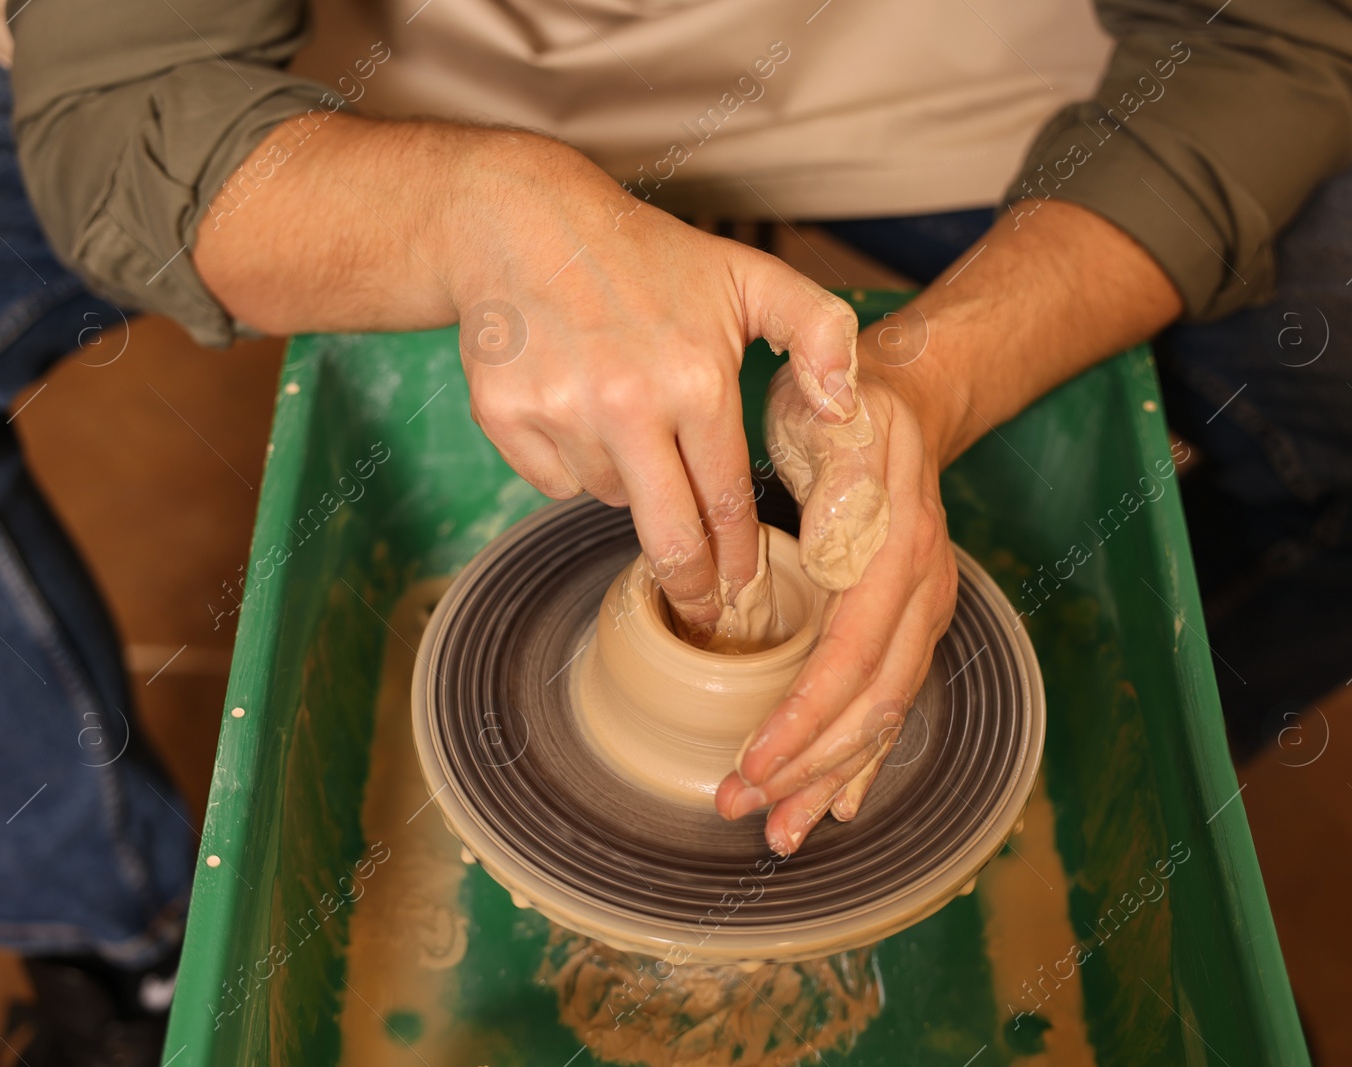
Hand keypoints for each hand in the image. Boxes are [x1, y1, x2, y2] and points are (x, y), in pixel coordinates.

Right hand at [447, 132, 861, 632]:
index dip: (738, 555)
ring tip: (625, 419)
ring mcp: (560, 412)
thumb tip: (846, 407)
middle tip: (701, 610)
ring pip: (607, 499)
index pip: (728, 502)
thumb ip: (819, 332)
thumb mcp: (748, 275)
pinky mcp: (505, 416)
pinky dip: (570, 462)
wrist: (525, 222)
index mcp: (696, 379)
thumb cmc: (647, 256)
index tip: (744, 589)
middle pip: (668, 536)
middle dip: (691, 585)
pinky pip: (552, 480)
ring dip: (627, 484)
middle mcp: (627, 403)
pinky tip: (576, 407)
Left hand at [714, 352, 957, 854]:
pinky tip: (832, 804)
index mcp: (898, 551)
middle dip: (807, 767)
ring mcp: (920, 613)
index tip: (750, 762)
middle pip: (870, 705)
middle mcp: (920, 592)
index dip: (804, 718)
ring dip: (829, 779)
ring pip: (881, 717)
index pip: (851, 656)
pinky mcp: (907, 627)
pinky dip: (859, 761)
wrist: (901, 401)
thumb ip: (838, 473)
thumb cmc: (843, 409)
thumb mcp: (832, 409)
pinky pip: (888, 704)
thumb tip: (836, 534)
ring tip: (780, 831)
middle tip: (741, 807)